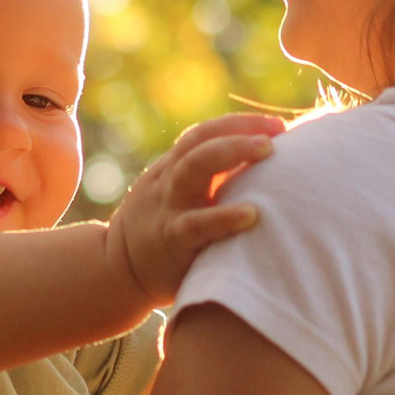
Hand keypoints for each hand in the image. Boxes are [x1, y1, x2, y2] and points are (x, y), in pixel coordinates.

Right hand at [104, 113, 284, 303]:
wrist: (116, 271)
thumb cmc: (164, 231)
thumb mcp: (178, 196)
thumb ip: (208, 181)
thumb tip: (263, 170)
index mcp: (173, 167)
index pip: (205, 134)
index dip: (240, 124)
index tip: (278, 126)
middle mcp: (170, 180)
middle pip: (201, 141)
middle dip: (239, 130)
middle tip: (277, 132)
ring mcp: (169, 206)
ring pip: (194, 167)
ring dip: (231, 152)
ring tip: (267, 151)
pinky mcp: (172, 238)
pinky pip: (197, 224)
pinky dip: (224, 217)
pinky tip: (252, 215)